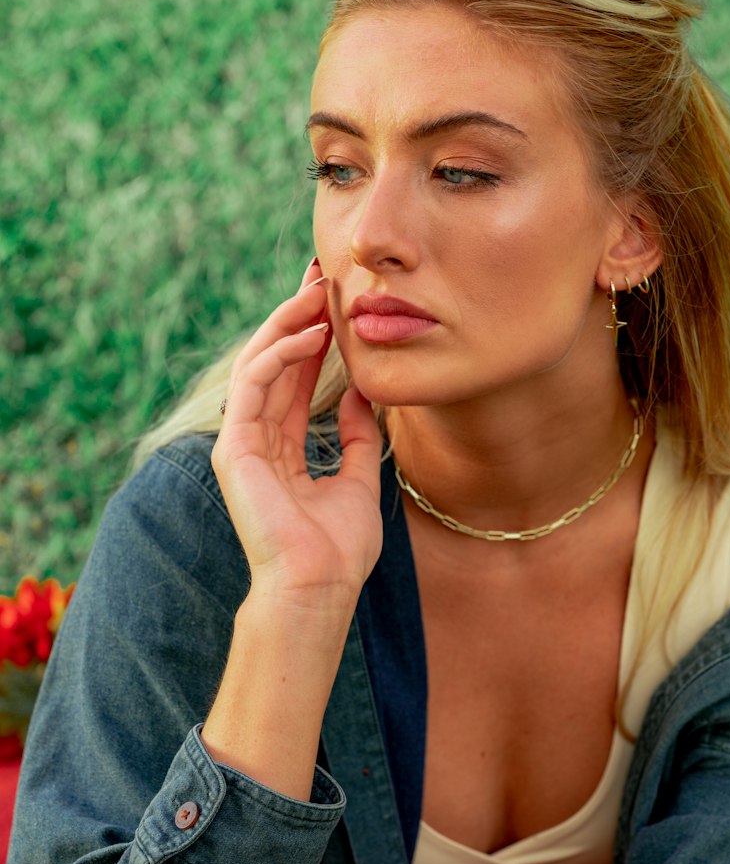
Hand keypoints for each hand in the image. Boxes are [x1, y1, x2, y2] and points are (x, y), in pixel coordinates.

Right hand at [211, 258, 383, 606]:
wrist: (319, 586)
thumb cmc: (339, 548)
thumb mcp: (361, 480)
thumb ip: (357, 437)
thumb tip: (361, 397)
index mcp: (282, 450)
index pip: (294, 381)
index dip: (314, 340)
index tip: (336, 304)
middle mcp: (258, 440)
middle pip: (274, 363)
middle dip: (297, 317)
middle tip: (323, 278)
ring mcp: (242, 442)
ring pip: (259, 364)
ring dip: (289, 323)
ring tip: (319, 293)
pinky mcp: (235, 446)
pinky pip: (253, 382)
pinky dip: (280, 352)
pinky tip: (311, 331)